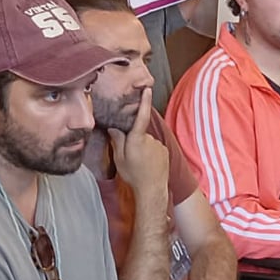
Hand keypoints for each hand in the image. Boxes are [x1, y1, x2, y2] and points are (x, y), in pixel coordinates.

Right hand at [104, 88, 169, 206]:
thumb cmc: (133, 175)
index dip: (144, 102)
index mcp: (137, 139)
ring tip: (140, 163)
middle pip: (139, 132)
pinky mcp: (165, 151)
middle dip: (134, 139)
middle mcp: (150, 139)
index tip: (147, 89)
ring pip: (147, 141)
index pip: (141, 117)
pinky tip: (148, 164)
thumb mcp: (120, 159)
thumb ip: (118, 141)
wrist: (152, 190)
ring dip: (143, 147)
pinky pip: (155, 147)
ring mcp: (159, 145)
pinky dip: (150, 152)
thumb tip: (114, 128)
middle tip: (130, 155)